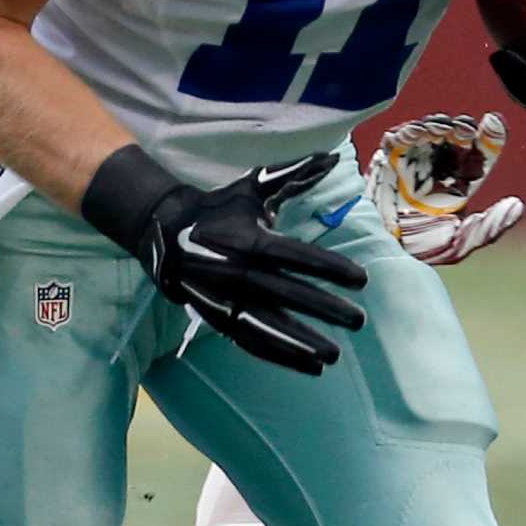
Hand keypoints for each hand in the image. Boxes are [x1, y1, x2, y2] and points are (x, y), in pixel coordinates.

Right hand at [82, 146, 365, 374]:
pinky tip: (308, 367)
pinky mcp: (217, 317)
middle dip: (325, 309)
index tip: (361, 280)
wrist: (164, 232)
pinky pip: (251, 341)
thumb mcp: (252, 189)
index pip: (297, 257)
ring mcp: (226, 298)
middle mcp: (239, 272)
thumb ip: (294, 176)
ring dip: (301, 343)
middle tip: (358, 321)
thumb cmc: (218, 208)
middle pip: (288, 295)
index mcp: (250, 240)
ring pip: (269, 326)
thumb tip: (330, 158)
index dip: (330, 268)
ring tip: (333, 355)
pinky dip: (279, 355)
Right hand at [365, 112, 524, 264]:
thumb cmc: (421, 250)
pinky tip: (414, 134)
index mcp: (460, 185)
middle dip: (461, 127)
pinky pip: (396, 140)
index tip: (494, 122)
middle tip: (464, 129)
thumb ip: (489, 227)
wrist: (383, 254)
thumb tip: (517, 206)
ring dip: (435, 125)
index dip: (490, 137)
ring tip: (441, 128)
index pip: (480, 155)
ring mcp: (413, 163)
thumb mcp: (460, 243)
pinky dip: (405, 132)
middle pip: (454, 137)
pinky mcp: (387, 162)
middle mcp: (439, 169)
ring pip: (428, 132)